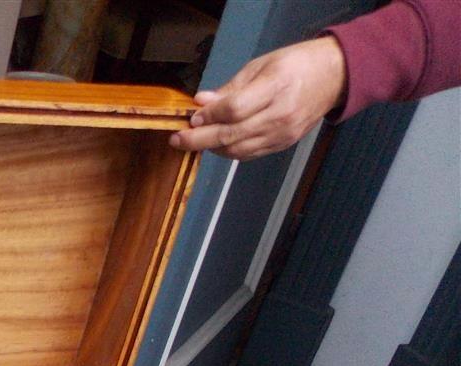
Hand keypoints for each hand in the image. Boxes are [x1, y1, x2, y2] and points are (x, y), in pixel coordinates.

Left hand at [170, 37, 346, 159]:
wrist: (334, 76)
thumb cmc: (296, 65)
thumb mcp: (261, 65)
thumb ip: (230, 88)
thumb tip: (202, 102)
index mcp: (276, 87)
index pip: (235, 110)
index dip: (209, 116)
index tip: (192, 117)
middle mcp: (280, 114)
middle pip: (232, 135)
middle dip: (199, 140)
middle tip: (177, 139)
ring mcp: (283, 133)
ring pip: (238, 150)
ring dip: (212, 148)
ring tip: (195, 140)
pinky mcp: (283, 144)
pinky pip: (249, 154)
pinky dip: (229, 151)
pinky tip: (217, 143)